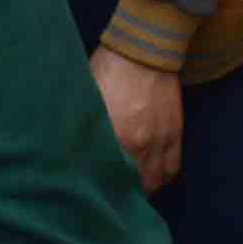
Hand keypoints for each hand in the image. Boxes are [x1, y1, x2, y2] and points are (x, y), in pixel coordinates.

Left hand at [94, 47, 184, 194]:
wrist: (144, 50)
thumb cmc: (108, 70)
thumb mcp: (86, 98)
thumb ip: (82, 126)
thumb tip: (67, 146)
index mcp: (114, 137)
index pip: (107, 177)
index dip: (100, 188)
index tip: (93, 191)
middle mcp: (139, 146)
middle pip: (134, 185)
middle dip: (123, 192)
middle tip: (112, 192)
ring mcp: (160, 141)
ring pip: (156, 181)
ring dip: (145, 187)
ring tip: (133, 188)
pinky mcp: (175, 133)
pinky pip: (173, 167)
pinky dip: (164, 176)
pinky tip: (154, 176)